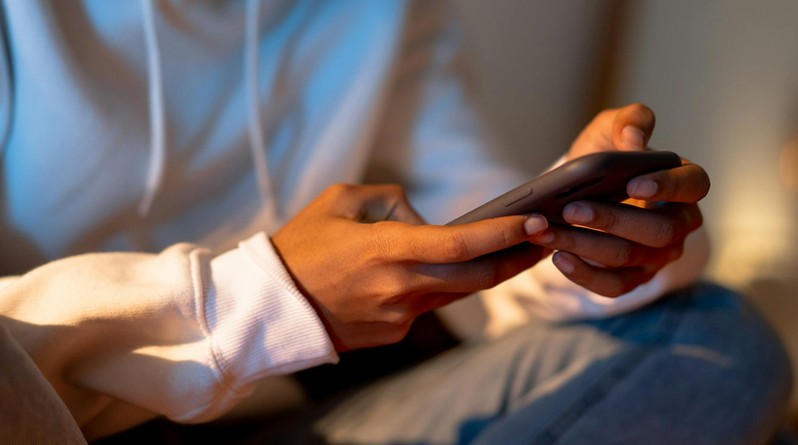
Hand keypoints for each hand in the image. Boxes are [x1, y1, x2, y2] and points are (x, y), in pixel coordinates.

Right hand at [271, 184, 547, 350]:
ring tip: (514, 251)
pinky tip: (440, 272)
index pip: (462, 243)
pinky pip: (427, 305)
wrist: (269, 306)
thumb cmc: (300, 245)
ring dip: (489, 273)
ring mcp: (399, 316)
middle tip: (548, 238)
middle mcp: (401, 286)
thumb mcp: (340, 201)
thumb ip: (391, 200)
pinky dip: (438, 287)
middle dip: (518, 258)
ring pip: (457, 293)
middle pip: (478, 278)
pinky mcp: (394, 334)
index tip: (536, 220)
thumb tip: (424, 218)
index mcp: (388, 249)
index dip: (503, 233)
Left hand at [529, 103, 709, 296]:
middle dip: (611, 220)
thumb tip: (633, 142)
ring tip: (548, 231)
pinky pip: (615, 286)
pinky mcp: (634, 278)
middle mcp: (680, 223)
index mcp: (684, 183)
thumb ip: (629, 122)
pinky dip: (585, 275)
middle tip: (570, 209)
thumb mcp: (612, 129)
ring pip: (629, 258)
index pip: (693, 185)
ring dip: (585, 246)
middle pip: (658, 231)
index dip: (666, 186)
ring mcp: (659, 256)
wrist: (583, 187)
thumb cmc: (607, 155)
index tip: (632, 183)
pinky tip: (558, 258)